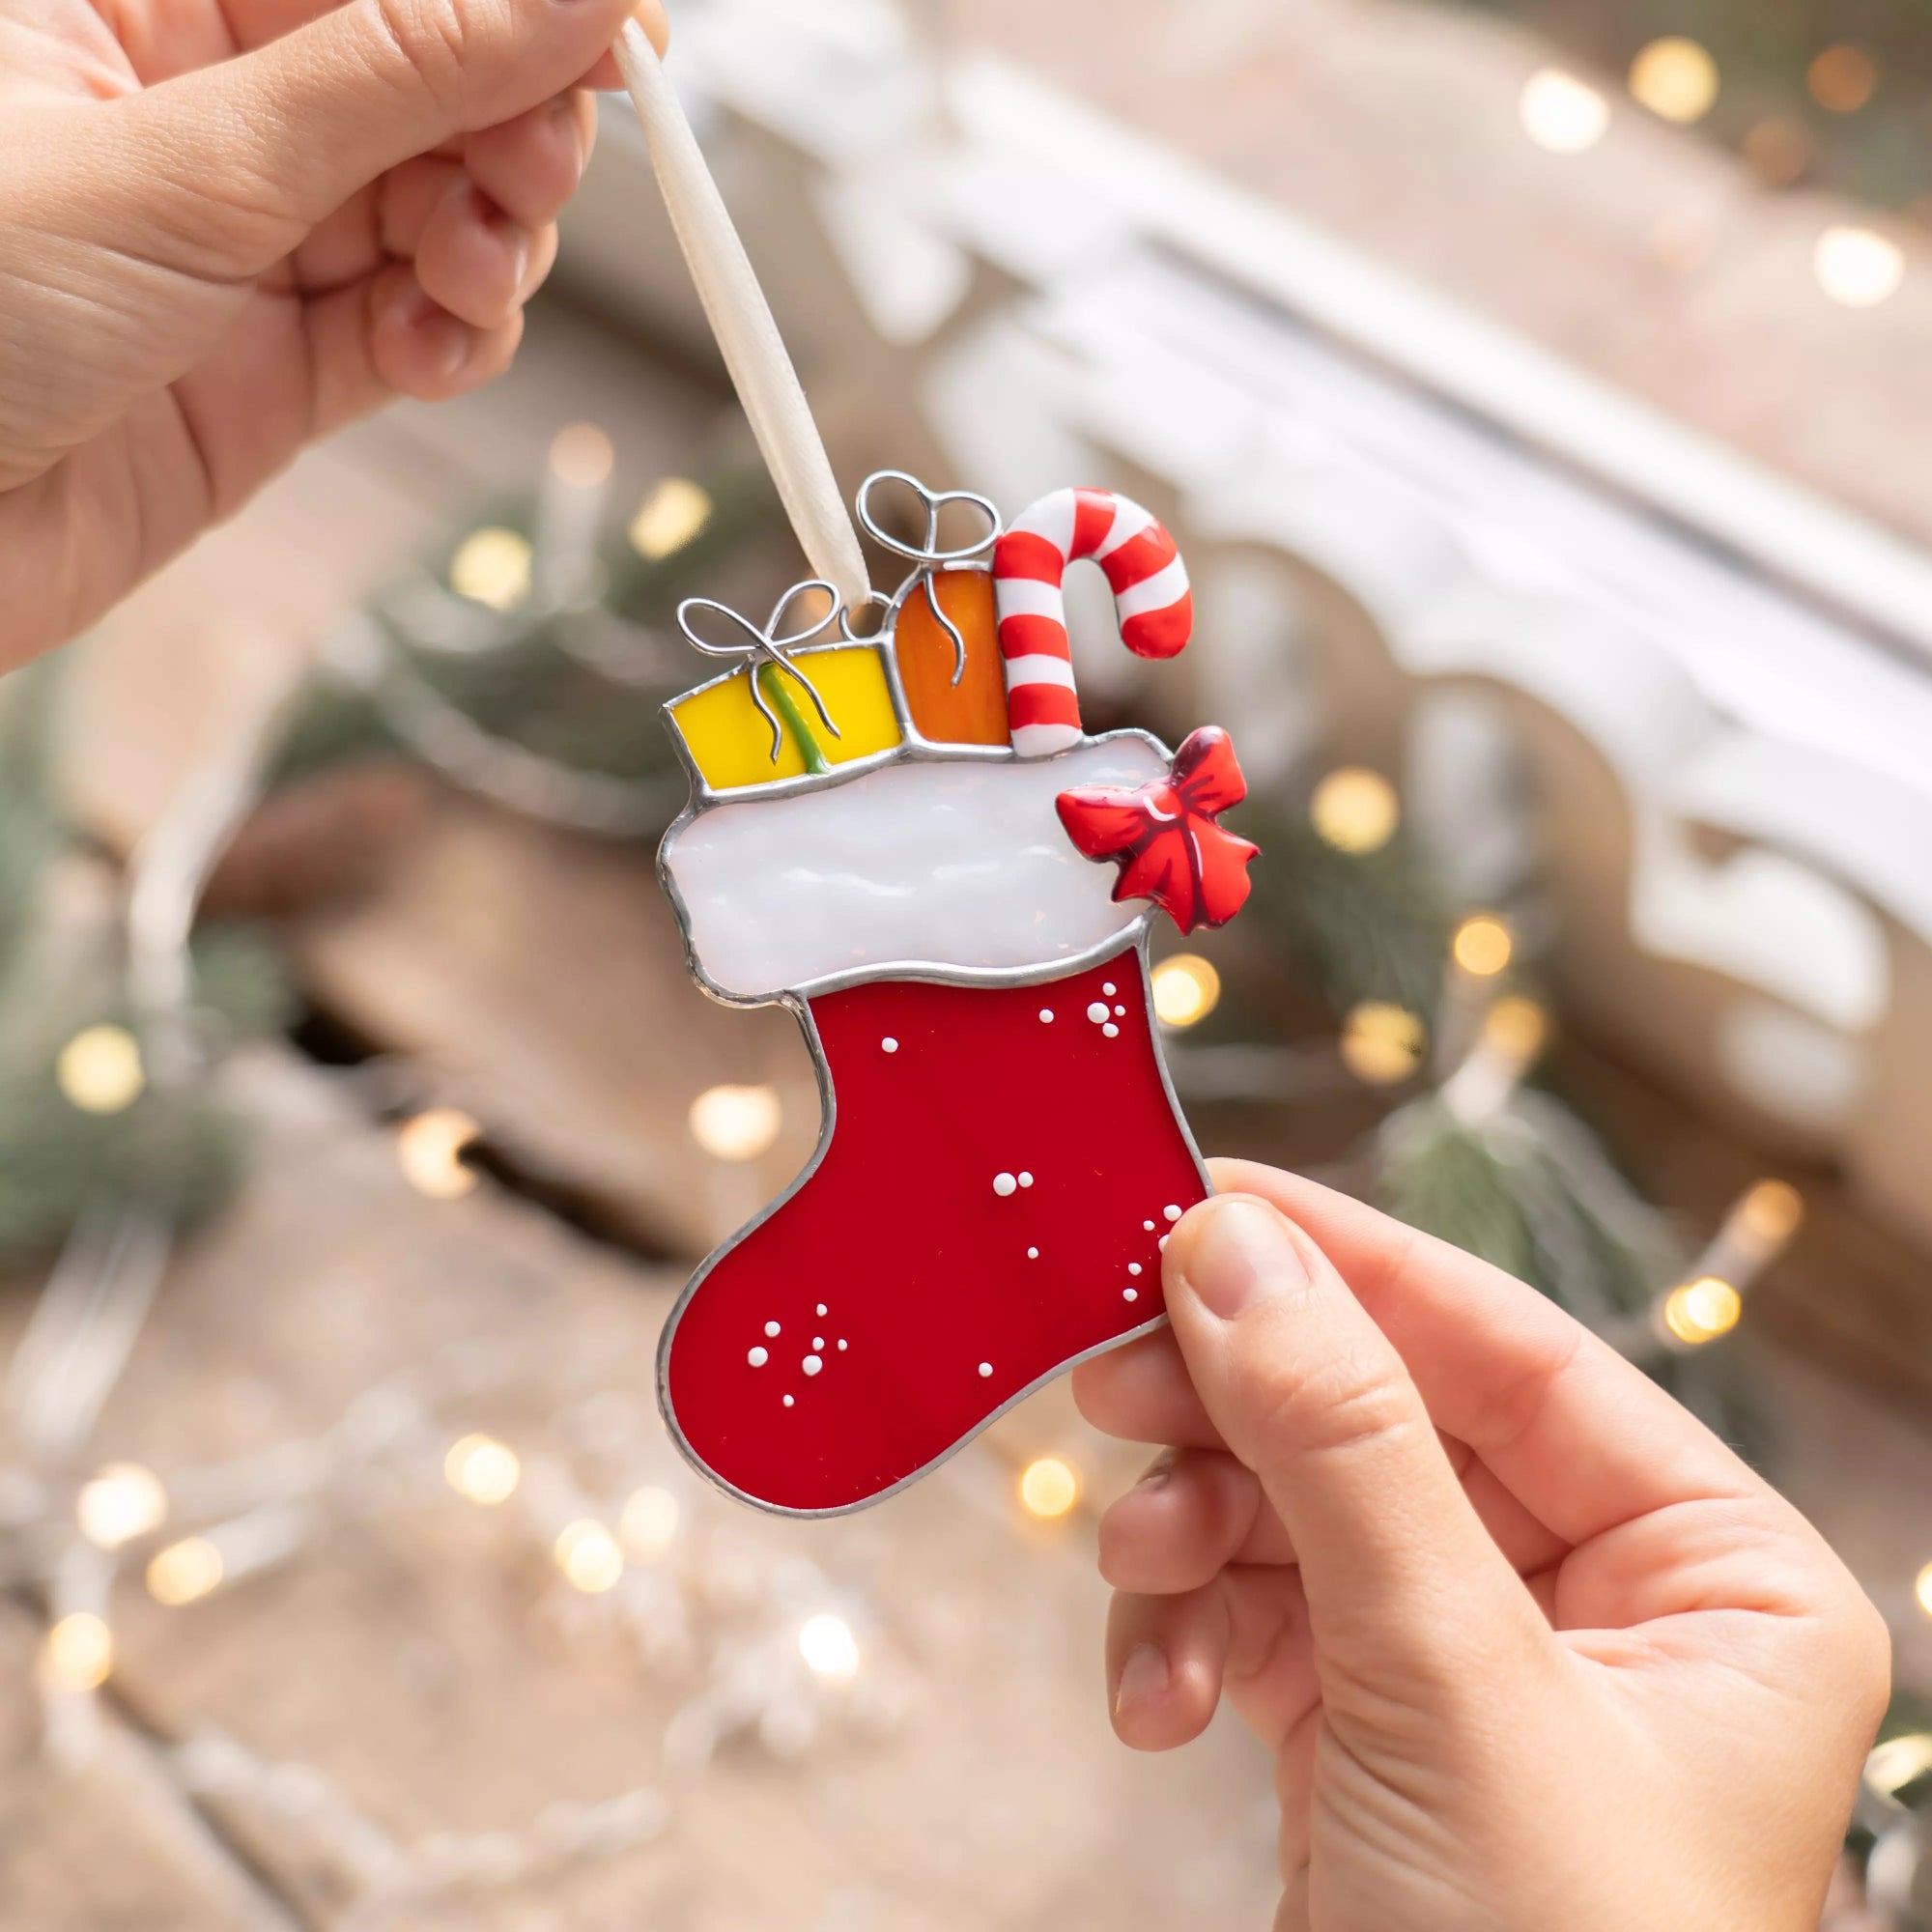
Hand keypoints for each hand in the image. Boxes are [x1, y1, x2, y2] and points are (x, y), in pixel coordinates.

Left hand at [0, 0, 667, 660]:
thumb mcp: (190, 169)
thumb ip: (397, 76)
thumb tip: (566, 1)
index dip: (502, 3)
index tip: (612, 30)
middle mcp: (196, 110)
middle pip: (423, 83)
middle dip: (504, 125)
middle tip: (535, 169)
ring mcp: (241, 242)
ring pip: (434, 207)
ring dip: (490, 240)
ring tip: (472, 273)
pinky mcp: (273, 365)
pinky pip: (412, 323)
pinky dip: (455, 335)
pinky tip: (437, 344)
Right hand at [1075, 1159, 1889, 1931]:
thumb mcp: (1449, 1690)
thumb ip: (1340, 1445)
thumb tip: (1232, 1245)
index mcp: (1718, 1577)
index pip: (1511, 1349)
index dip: (1351, 1263)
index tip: (1200, 1200)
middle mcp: (1607, 1610)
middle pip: (1385, 1422)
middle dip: (1240, 1414)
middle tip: (1107, 1378)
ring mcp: (1476, 1675)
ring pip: (1300, 1513)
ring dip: (1193, 1533)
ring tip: (1131, 1574)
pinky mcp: (1369, 1740)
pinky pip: (1259, 1617)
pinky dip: (1186, 1634)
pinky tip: (1152, 1696)